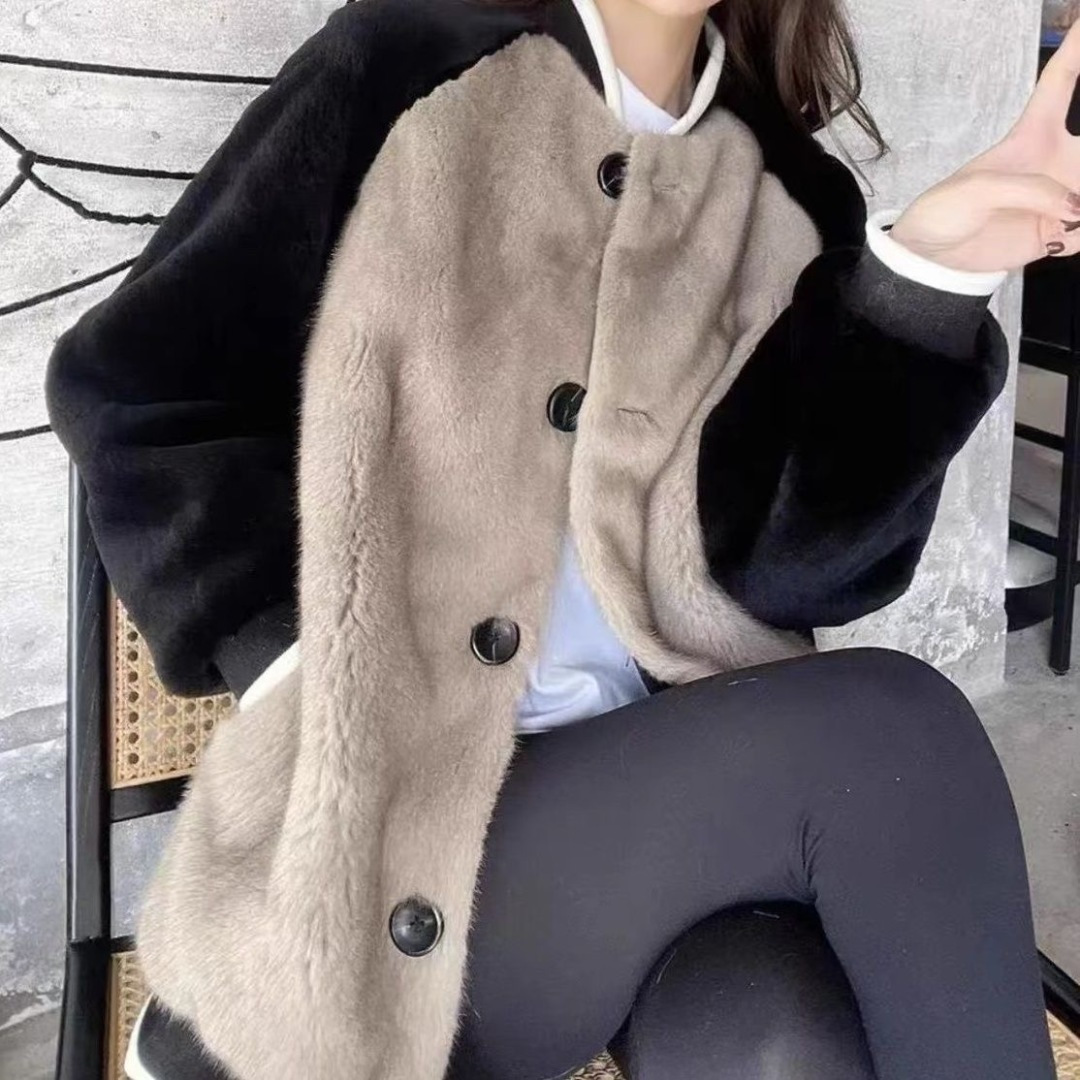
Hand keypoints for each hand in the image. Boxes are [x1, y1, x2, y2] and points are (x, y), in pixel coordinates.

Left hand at [889, 19, 1079, 272]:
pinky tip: (1061, 237)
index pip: (1061, 80)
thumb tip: (1075, 207)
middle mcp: (1055, 160)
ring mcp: (1062, 196)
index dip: (1078, 47)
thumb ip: (1032, 191)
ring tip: (1072, 208)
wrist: (931, 261)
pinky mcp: (1060, 233)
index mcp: (1031, 135)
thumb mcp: (979, 189)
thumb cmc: (944, 212)